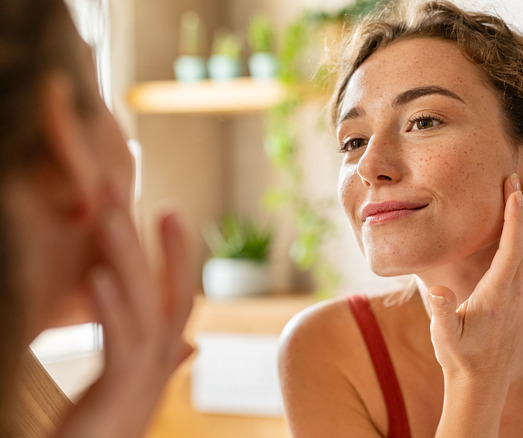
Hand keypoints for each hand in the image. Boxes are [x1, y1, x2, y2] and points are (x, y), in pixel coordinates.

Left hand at [55, 191, 194, 437]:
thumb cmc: (107, 429)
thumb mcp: (133, 386)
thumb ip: (161, 359)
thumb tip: (190, 343)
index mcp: (160, 357)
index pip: (176, 294)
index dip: (177, 252)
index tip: (169, 209)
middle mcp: (160, 363)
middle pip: (165, 292)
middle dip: (152, 241)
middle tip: (130, 190)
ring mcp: (145, 378)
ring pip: (145, 309)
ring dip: (128, 261)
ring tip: (109, 217)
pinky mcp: (120, 393)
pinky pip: (120, 344)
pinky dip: (111, 308)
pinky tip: (97, 275)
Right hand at [426, 174, 522, 430]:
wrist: (481, 383)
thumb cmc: (459, 356)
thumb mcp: (443, 335)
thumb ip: (441, 312)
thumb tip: (439, 291)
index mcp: (499, 294)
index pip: (513, 246)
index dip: (514, 215)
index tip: (511, 188)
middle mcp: (520, 294)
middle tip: (518, 182)